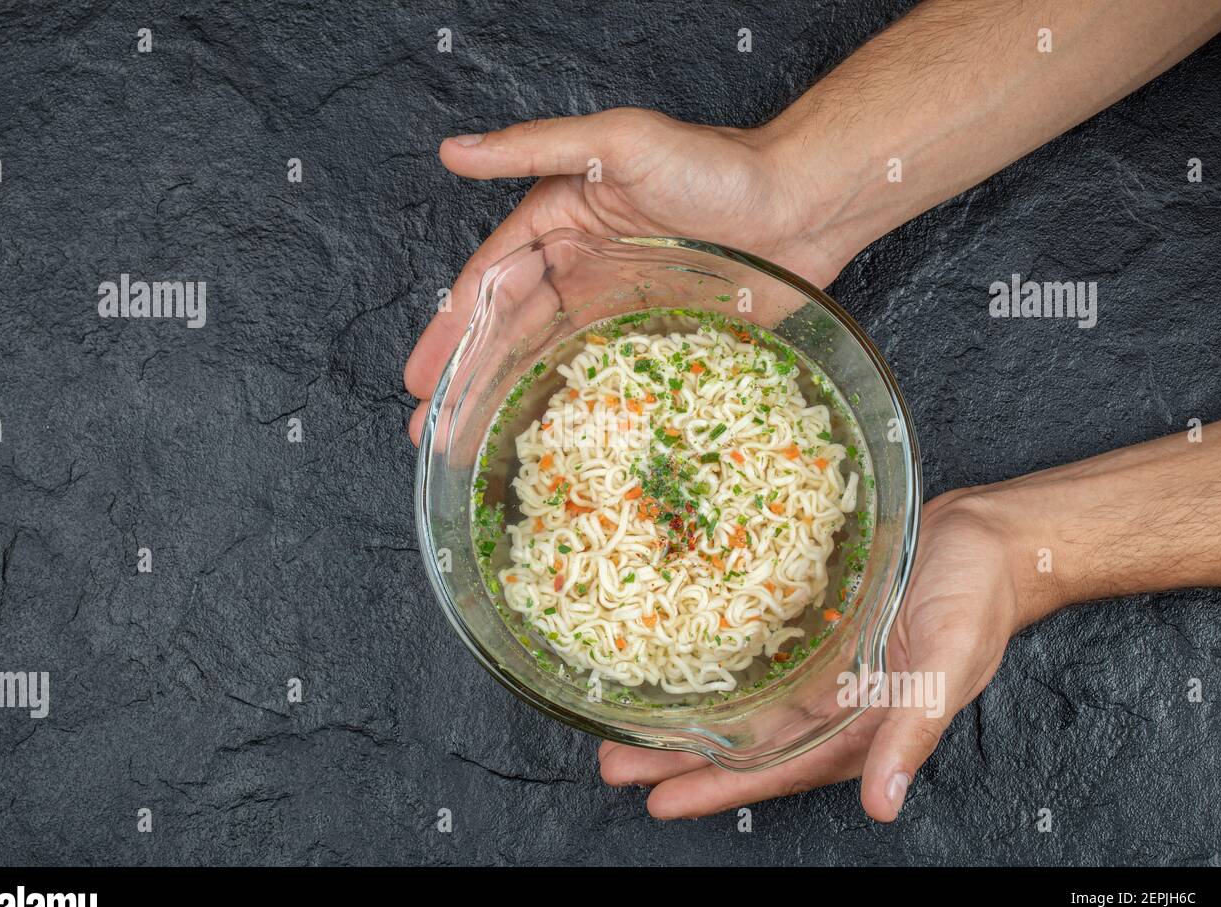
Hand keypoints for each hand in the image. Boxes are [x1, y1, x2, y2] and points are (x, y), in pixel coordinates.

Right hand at [403, 108, 859, 444]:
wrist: (802, 204)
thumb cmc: (714, 165)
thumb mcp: (617, 142)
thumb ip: (535, 148)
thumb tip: (453, 151)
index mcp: (560, 224)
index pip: (489, 284)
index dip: (451, 333)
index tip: (419, 380)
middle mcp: (580, 269)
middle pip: (509, 333)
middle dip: (466, 382)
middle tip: (431, 434)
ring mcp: (616, 309)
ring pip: (548, 362)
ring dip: (507, 402)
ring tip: (470, 450)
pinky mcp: (656, 340)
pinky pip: (604, 379)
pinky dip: (573, 410)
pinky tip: (549, 443)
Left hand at [598, 489, 1037, 821]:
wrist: (987, 538)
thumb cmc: (976, 598)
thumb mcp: (946, 664)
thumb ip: (911, 733)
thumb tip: (881, 805)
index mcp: (861, 724)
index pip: (777, 769)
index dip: (717, 789)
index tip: (658, 803)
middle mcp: (833, 702)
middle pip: (746, 744)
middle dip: (680, 760)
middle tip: (614, 764)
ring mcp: (822, 665)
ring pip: (744, 704)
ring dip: (690, 718)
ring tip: (626, 727)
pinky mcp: (817, 626)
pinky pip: (761, 657)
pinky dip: (722, 669)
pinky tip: (684, 669)